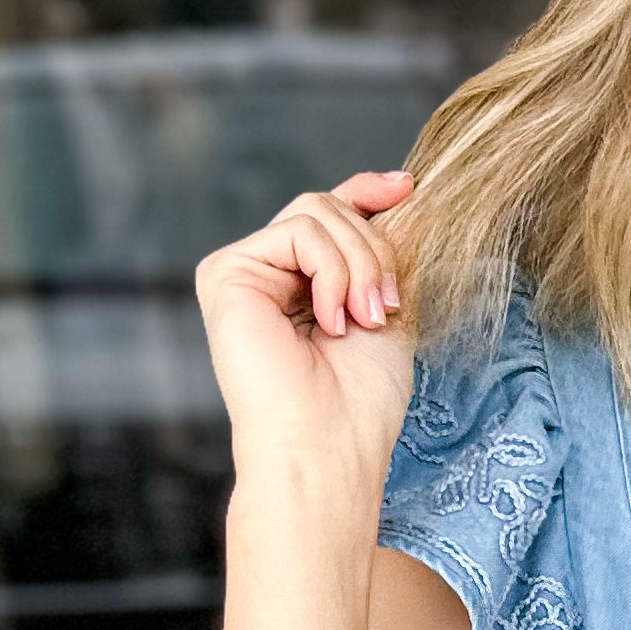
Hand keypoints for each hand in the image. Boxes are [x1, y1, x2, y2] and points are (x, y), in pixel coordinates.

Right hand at [195, 169, 418, 492]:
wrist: (328, 443)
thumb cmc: (360, 398)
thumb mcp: (386, 306)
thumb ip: (382, 251)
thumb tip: (401, 189)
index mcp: (303, 284)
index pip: (331, 213)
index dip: (367, 191)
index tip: (406, 186)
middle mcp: (268, 274)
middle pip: (329, 207)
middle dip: (374, 250)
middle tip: (383, 308)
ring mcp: (243, 272)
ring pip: (316, 211)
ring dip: (359, 264)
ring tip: (363, 318)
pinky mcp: (224, 273)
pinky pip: (298, 232)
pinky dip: (332, 272)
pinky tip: (329, 320)